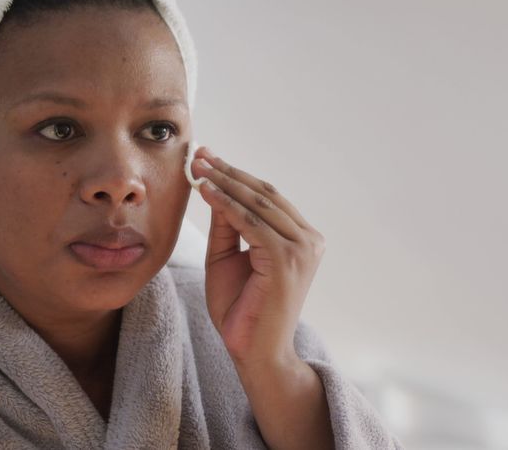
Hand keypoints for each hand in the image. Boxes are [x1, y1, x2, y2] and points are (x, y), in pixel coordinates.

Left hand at [188, 146, 325, 367]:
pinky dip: (226, 204)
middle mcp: (309, 240)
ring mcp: (302, 249)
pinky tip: (205, 191)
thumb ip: (226, 226)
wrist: (255, 354)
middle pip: (264, 194)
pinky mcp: (286, 260)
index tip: (208, 158)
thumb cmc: (242, 311)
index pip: (267, 198)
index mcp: (302, 239)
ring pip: (258, 204)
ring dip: (225, 182)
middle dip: (228, 172)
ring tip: (198, 167)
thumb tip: (214, 187)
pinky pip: (250, 223)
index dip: (236, 175)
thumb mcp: (227, 258)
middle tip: (200, 154)